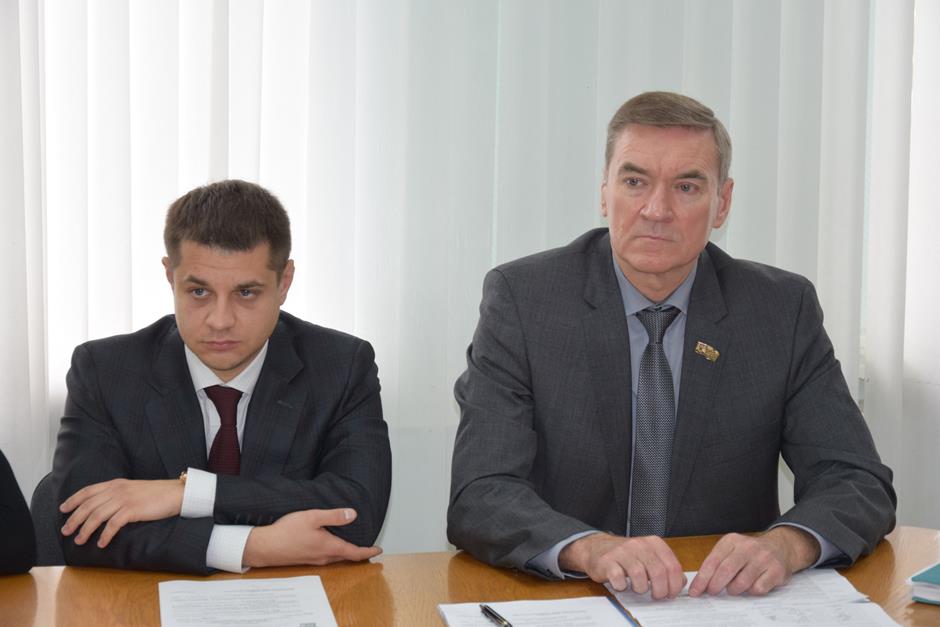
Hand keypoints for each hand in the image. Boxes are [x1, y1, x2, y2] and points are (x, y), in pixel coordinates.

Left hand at [60, 478, 183, 547]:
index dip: (73, 500)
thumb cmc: (158, 493)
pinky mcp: (133, 510)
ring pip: (97, 515)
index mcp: (116, 483)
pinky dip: (105, 535)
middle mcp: (117, 489)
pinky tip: (101, 544)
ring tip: (79, 541)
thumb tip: (104, 506)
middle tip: (65, 532)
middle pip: (88, 505)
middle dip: (74, 519)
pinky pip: (113, 524)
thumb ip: (119, 494)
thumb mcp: (134, 489)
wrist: (177, 493)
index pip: (88, 491)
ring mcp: (125, 499)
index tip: (63, 509)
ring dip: (85, 530)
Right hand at [242, 508, 381, 567]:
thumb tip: (353, 514)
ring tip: (351, 544)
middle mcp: (324, 557)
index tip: (379, 550)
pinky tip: (329, 544)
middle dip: (359, 552)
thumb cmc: (287, 531)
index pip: (355, 553)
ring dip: (346, 552)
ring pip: (336, 557)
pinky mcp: (306, 559)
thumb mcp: (313, 517)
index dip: (369, 551)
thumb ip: (334, 516)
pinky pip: (326, 557)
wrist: (265, 547)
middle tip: (368, 546)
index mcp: (329, 547)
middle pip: (347, 556)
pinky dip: (334, 552)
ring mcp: (314, 560)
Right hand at [559, 532, 685, 598]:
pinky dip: (622, 586)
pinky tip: (622, 585)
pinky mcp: (607, 561)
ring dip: (641, 588)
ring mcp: (622, 551)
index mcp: (654, 543)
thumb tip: (681, 582)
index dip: (675, 585)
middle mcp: (639, 544)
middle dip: (660, 590)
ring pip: (639, 575)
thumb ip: (666, 567)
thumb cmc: (626, 556)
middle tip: (656, 596)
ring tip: (638, 589)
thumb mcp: (649, 557)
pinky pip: (618, 577)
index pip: (673, 566)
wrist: (597, 548)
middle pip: (658, 572)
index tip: (671, 594)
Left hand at [689, 527, 820, 596]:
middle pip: (726, 570)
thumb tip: (701, 584)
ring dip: (734, 589)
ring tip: (733, 588)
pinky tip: (750, 586)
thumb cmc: (749, 552)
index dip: (702, 578)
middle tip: (712, 593)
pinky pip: (758, 588)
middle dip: (715, 585)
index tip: (695, 591)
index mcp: (732, 541)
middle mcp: (747, 547)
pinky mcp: (776, 570)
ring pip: (742, 582)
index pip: (712, 561)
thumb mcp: (731, 550)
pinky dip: (751, 591)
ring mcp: (763, 558)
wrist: (780, 547)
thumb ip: (717, 563)